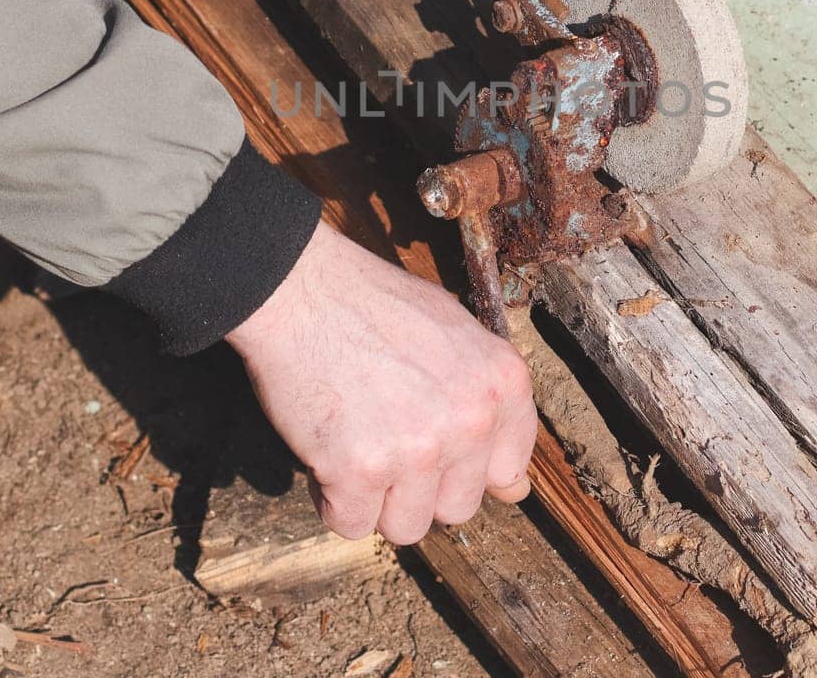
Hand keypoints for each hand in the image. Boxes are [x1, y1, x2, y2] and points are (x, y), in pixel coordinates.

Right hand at [227, 223, 536, 544]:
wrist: (301, 290)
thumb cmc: (372, 304)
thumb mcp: (456, 333)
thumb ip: (489, 405)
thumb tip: (515, 488)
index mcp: (502, 384)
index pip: (507, 472)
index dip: (464, 467)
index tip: (437, 451)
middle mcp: (471, 421)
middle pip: (456, 508)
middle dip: (419, 487)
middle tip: (384, 436)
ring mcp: (418, 449)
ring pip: (406, 526)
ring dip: (375, 499)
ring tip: (354, 442)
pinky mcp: (360, 470)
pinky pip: (350, 525)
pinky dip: (332, 499)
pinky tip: (326, 450)